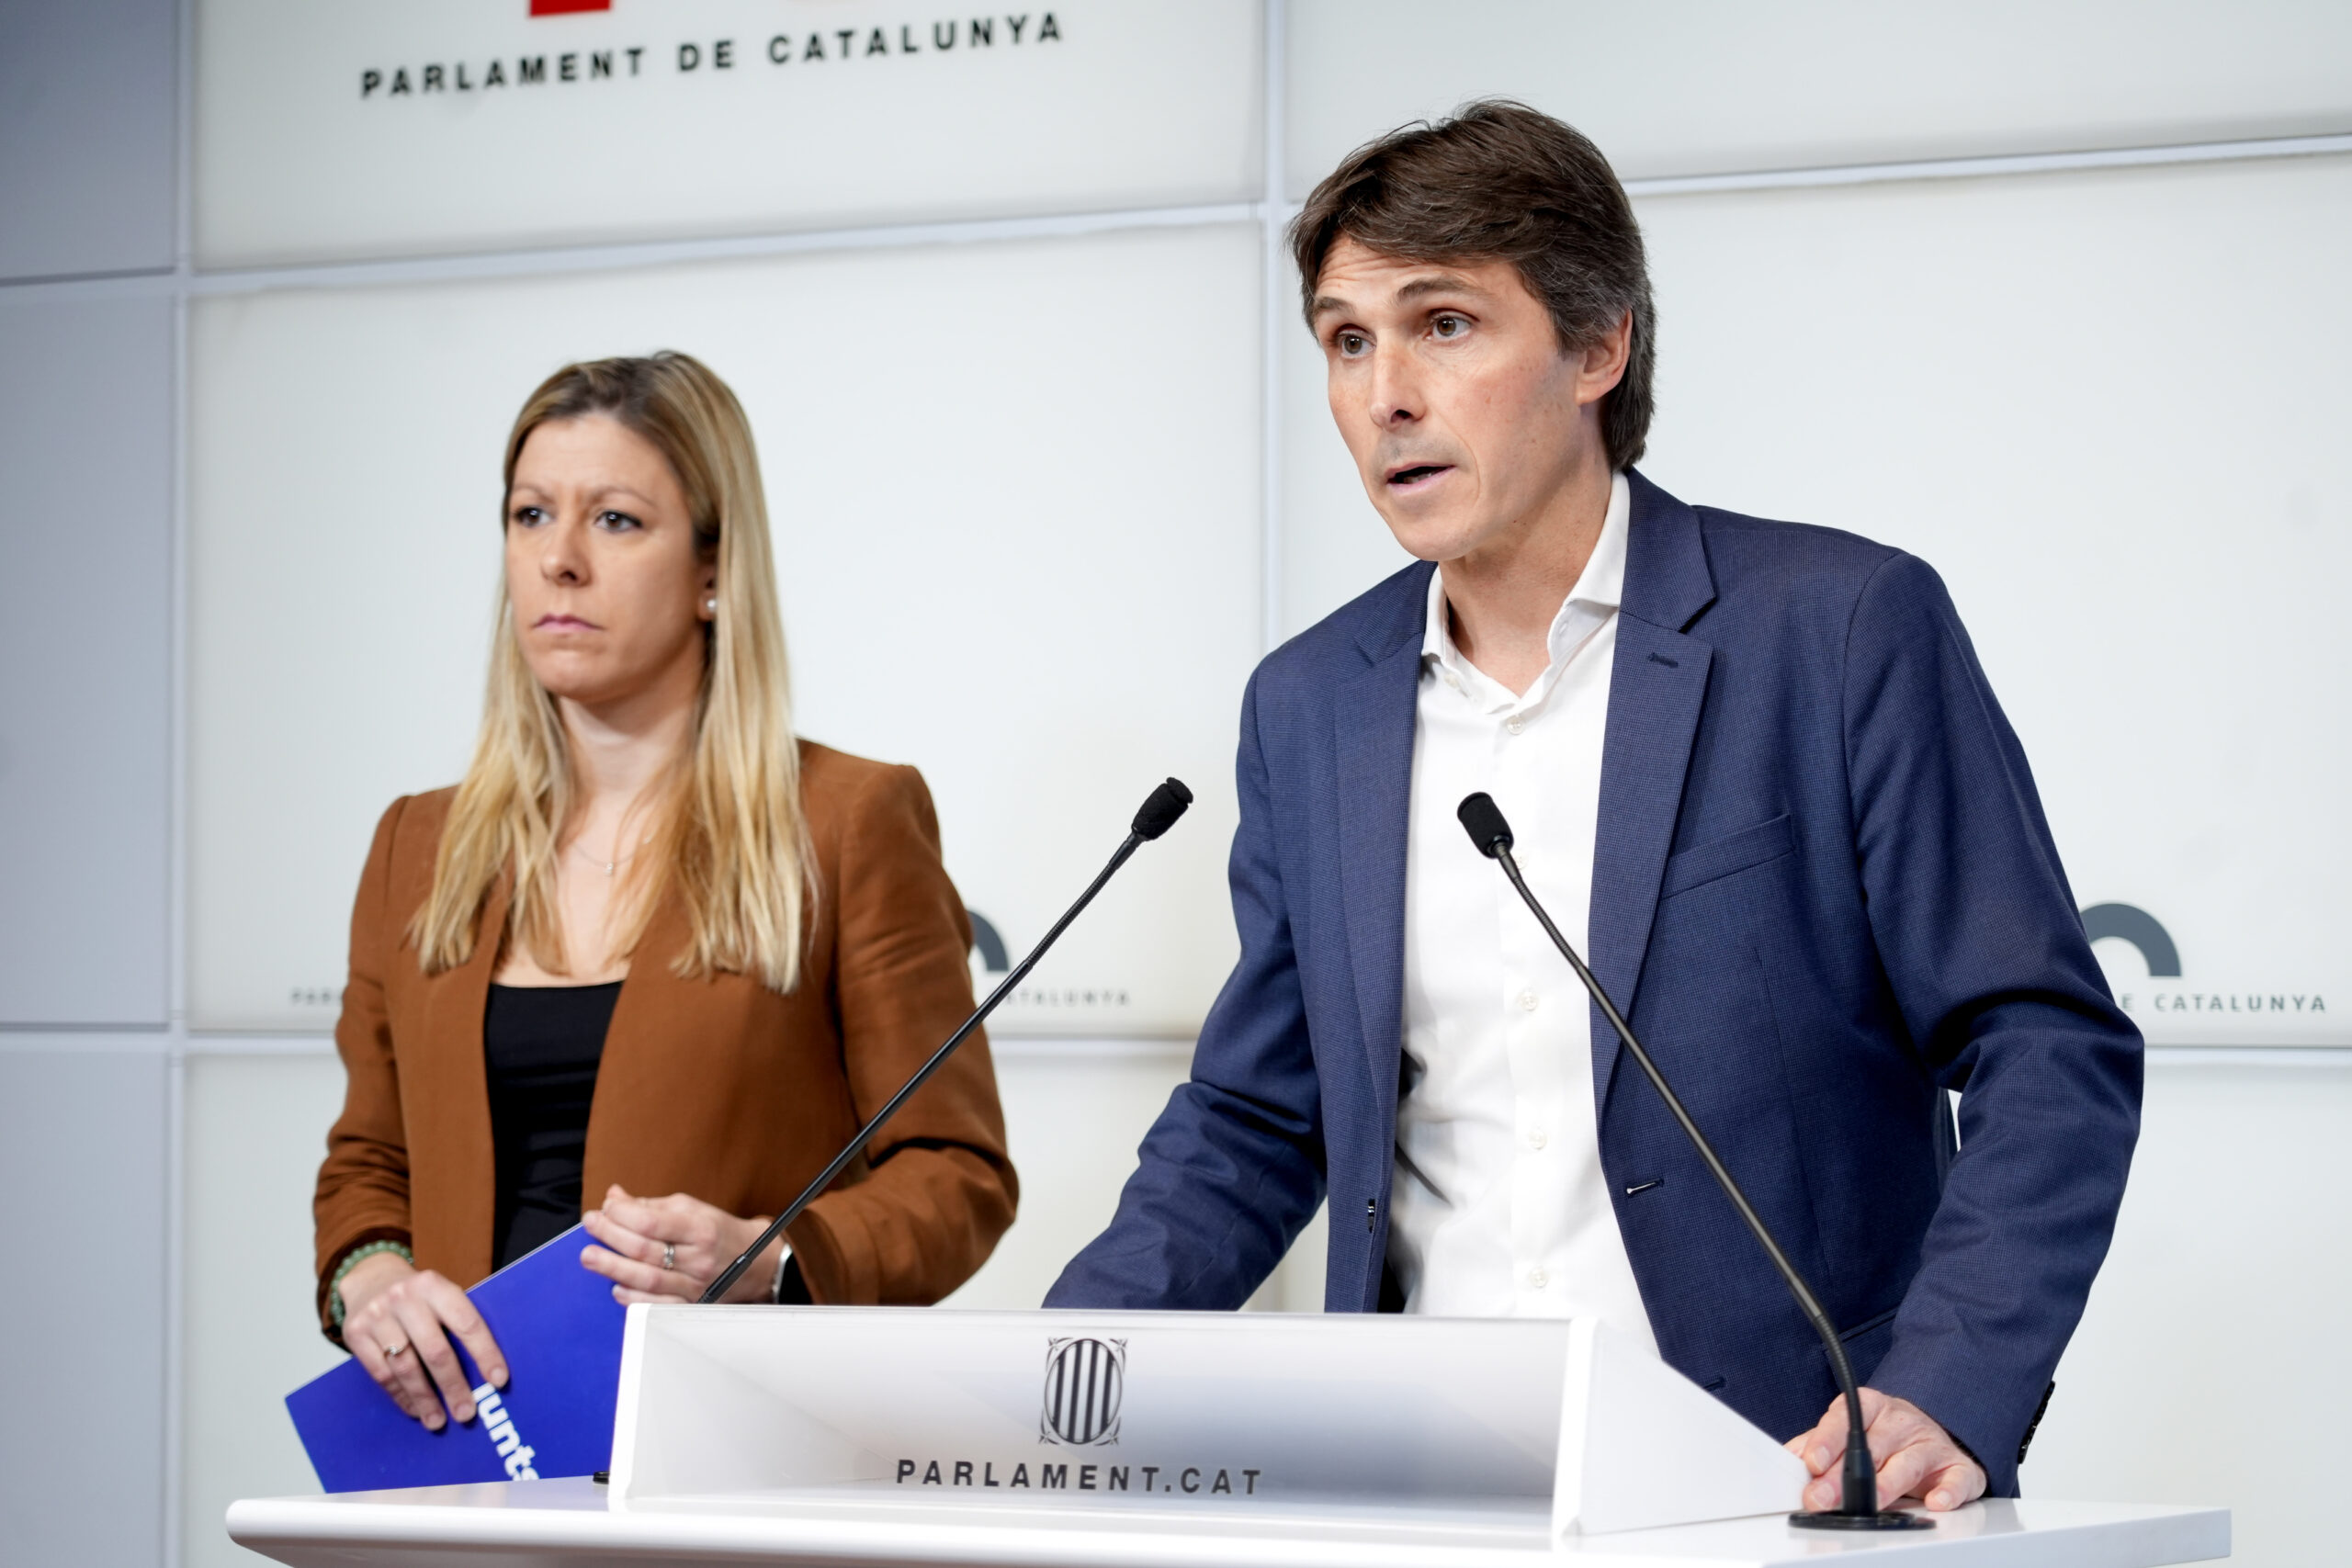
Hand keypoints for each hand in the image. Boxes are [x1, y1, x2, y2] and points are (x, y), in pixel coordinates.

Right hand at [337, 1250, 508, 1430]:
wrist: (370, 1279)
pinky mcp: (355, 1333)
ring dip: (425, 1399)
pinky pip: (381, 1374)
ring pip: (405, 1367)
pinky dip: (401, 1396)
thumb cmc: (419, 1297)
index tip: (499, 1380)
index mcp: (435, 1285)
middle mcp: (405, 1297)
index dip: (485, 1353)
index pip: (467, 1322)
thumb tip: (487, 1371)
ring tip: (438, 1421)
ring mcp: (377, 1315)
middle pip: (435, 1350)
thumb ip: (458, 1322)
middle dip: (453, 1386)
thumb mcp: (440, 1294)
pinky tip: (414, 1409)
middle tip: (466, 1413)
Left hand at [580, 1184, 780, 1304]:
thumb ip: (650, 1205)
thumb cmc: (718, 1231)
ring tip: (589, 1257)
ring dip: (613, 1268)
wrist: (757, 1263)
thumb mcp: (690, 1209)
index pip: (652, 1222)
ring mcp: (695, 1285)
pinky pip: (658, 1306)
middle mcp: (698, 1258)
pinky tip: (616, 1288)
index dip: (622, 1214)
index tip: (603, 1208)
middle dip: (611, 1237)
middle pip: (645, 1250)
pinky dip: (633, 1299)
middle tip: (590, 1227)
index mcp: (699, 1227)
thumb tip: (613, 1197)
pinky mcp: (692, 1305)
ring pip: (647, 1279)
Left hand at [1786, 1387, 1986, 1512]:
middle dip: (1843, 1476)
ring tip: (1870, 1504)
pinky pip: (1957, 1479)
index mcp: (1870, 1407)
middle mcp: (1901, 1421)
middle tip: (1822, 1498)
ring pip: (1908, 1463)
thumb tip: (1791, 1459)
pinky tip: (1935, 1502)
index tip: (1812, 1461)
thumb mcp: (1849, 1434)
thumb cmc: (1885, 1438)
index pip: (1844, 1417)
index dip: (1826, 1439)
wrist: (1934, 1436)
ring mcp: (1930, 1443)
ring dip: (1887, 1486)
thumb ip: (1818, 1444)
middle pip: (1870, 1447)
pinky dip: (1948, 1492)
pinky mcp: (1958, 1468)